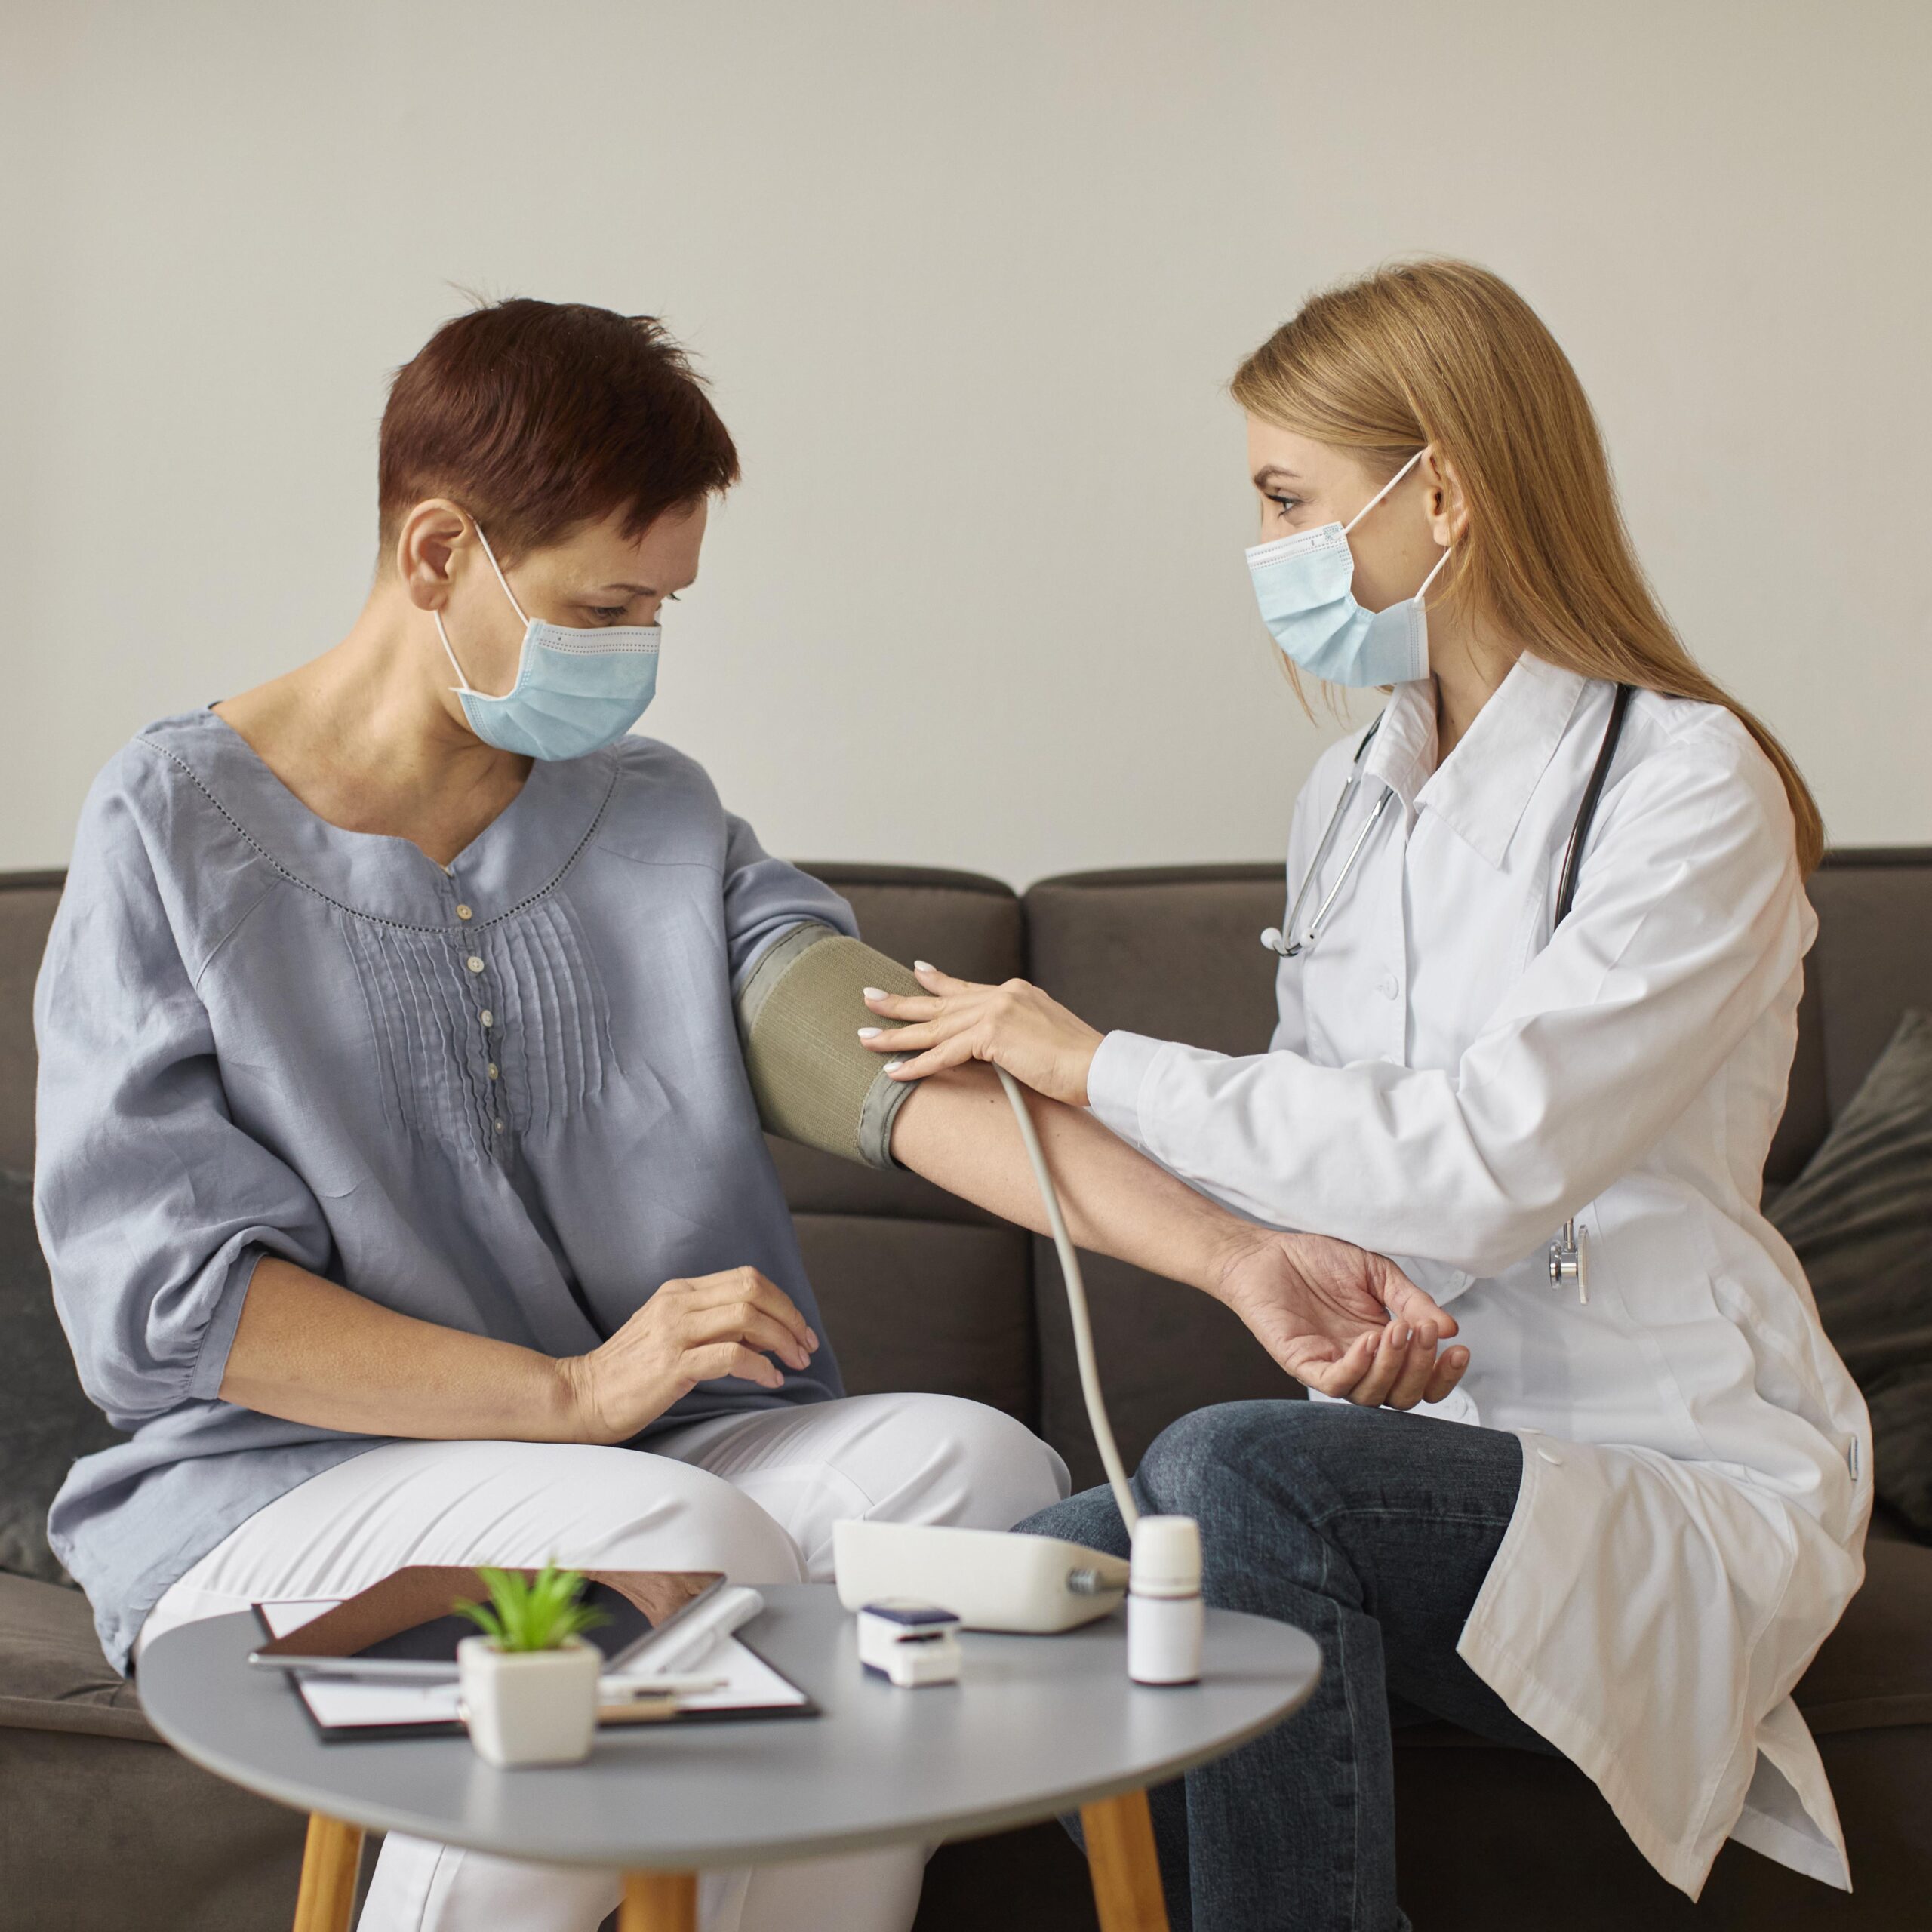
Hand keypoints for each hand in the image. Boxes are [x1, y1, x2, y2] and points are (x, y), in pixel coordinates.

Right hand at [555, 1267, 818, 1444]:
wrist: (580, 1396)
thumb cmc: (628, 1373)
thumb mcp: (668, 1333)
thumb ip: (710, 1324)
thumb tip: (762, 1334)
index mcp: (678, 1291)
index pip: (746, 1279)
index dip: (781, 1301)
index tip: (799, 1328)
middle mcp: (677, 1303)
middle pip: (753, 1291)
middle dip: (790, 1317)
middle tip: (806, 1346)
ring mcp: (673, 1332)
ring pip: (747, 1318)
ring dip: (782, 1341)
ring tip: (795, 1364)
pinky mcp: (672, 1365)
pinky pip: (731, 1356)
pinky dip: (760, 1367)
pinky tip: (771, 1380)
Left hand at [860, 962, 1103, 1106]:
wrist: (1099, 1066)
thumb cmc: (1080, 1062)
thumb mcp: (1047, 1036)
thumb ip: (1020, 1034)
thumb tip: (1005, 1048)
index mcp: (1016, 992)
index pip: (967, 988)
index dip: (937, 982)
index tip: (916, 972)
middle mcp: (1002, 995)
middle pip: (940, 1003)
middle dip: (900, 1003)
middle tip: (869, 998)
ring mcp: (996, 1012)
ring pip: (934, 1028)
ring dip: (896, 1036)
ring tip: (865, 1038)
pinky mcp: (992, 1035)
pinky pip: (944, 1054)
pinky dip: (917, 1065)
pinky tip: (894, 1072)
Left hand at [1211, 1228, 1469, 1407]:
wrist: (1266, 1251)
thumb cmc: (1317, 1261)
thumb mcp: (1376, 1273)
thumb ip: (1411, 1299)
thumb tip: (1449, 1328)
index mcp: (1383, 1347)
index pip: (1421, 1382)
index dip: (1444, 1375)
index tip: (1460, 1349)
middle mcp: (1360, 1364)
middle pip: (1403, 1397)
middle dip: (1422, 1368)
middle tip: (1423, 1330)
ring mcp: (1331, 1366)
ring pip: (1372, 1396)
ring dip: (1392, 1367)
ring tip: (1395, 1329)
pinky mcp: (1302, 1363)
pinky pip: (1334, 1382)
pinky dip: (1357, 1368)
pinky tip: (1368, 1341)